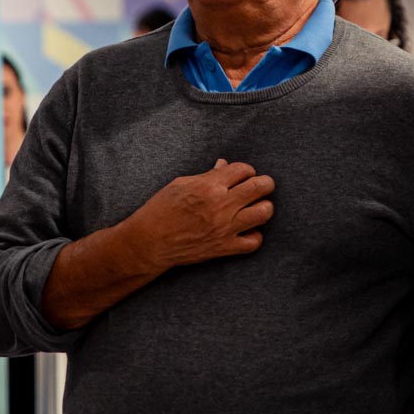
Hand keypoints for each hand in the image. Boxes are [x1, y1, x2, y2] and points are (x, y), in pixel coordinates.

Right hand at [124, 160, 274, 270]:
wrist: (148, 242)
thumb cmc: (161, 209)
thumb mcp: (181, 184)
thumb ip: (208, 175)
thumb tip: (225, 165)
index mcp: (209, 186)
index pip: (244, 169)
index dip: (247, 171)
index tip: (243, 176)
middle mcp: (221, 205)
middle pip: (260, 187)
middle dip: (265, 183)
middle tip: (261, 186)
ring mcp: (224, 228)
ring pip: (264, 213)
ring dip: (264, 207)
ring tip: (256, 207)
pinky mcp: (224, 248)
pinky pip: (254, 242)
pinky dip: (255, 235)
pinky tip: (247, 230)